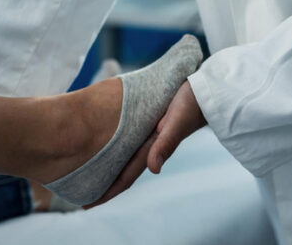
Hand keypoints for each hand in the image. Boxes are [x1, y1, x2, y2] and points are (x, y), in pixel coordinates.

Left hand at [85, 80, 206, 207]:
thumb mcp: (178, 120)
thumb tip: (153, 170)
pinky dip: (117, 148)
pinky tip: (109, 147)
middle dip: (105, 184)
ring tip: (90, 174)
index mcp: (153, 147)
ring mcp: (151, 133)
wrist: (209, 86)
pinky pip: (129, 140)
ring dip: (109, 167)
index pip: (126, 176)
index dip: (108, 191)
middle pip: (123, 170)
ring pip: (125, 156)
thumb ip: (167, 143)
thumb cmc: (193, 102)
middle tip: (82, 196)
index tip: (88, 205)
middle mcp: (150, 144)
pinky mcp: (152, 120)